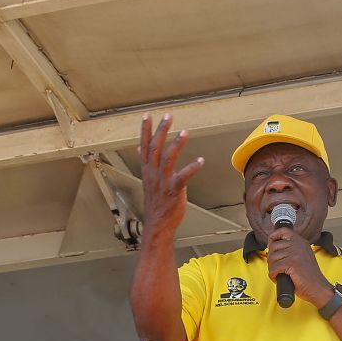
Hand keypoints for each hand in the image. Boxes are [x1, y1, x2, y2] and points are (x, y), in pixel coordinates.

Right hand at [139, 113, 204, 235]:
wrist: (157, 224)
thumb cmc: (156, 203)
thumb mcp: (148, 181)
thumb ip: (147, 164)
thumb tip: (141, 150)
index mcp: (147, 171)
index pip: (144, 146)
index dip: (145, 130)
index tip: (147, 116)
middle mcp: (153, 174)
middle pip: (155, 148)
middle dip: (161, 130)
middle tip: (168, 116)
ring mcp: (163, 182)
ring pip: (167, 159)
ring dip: (176, 144)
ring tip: (184, 132)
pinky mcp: (174, 191)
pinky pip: (183, 177)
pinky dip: (192, 168)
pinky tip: (200, 160)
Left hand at [266, 226, 332, 305]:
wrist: (318, 287)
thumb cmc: (309, 275)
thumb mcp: (302, 256)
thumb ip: (291, 249)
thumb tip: (272, 247)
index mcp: (301, 242)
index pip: (283, 231)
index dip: (273, 237)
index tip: (270, 244)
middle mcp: (298, 245)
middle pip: (273, 246)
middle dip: (271, 258)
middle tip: (276, 266)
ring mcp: (295, 254)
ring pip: (272, 258)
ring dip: (272, 268)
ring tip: (279, 273)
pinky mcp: (291, 264)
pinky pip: (273, 268)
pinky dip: (273, 275)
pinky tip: (279, 277)